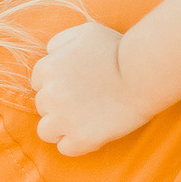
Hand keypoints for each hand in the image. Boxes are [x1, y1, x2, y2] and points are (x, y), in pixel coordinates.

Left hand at [31, 22, 159, 156]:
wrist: (142, 74)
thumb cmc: (118, 50)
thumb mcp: (84, 32)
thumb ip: (60, 42)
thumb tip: (49, 54)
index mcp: (48, 69)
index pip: (38, 83)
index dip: (56, 84)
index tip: (75, 85)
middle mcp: (50, 95)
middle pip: (42, 106)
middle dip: (59, 105)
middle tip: (84, 101)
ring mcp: (64, 120)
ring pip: (46, 131)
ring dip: (60, 128)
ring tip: (82, 121)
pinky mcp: (81, 139)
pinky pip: (65, 148)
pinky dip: (76, 143)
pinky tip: (92, 132)